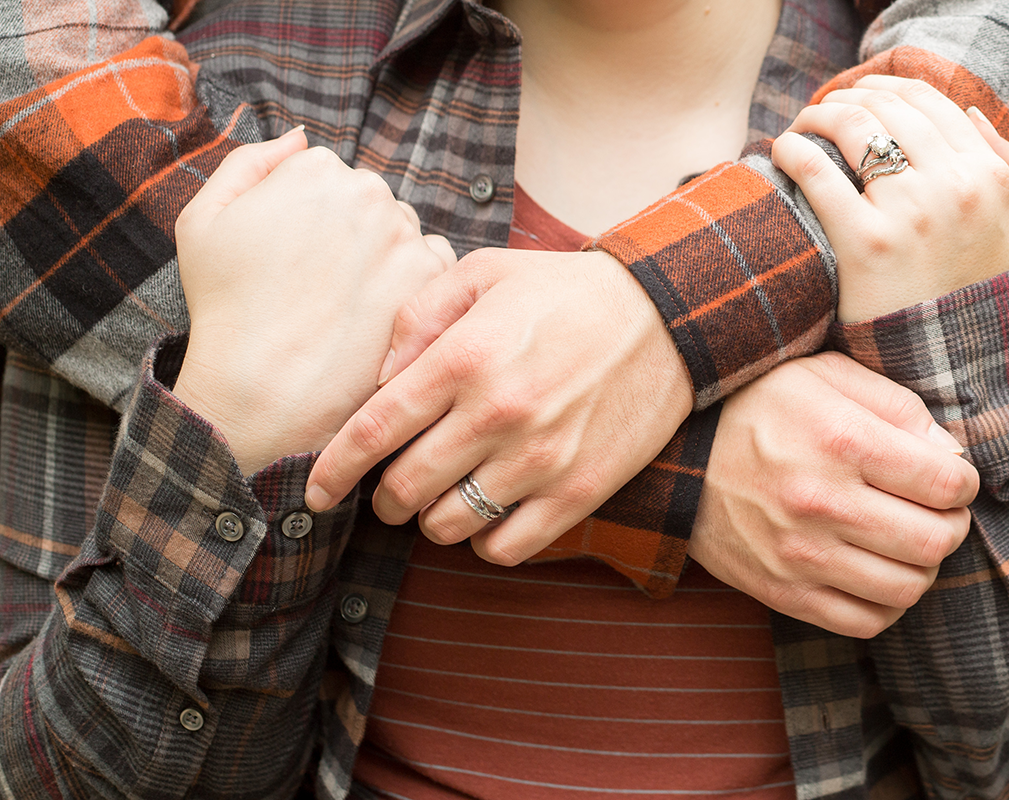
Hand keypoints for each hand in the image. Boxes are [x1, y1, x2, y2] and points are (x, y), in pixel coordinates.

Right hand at [173, 130, 453, 472]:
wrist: (265, 389)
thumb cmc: (227, 307)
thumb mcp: (204, 220)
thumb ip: (250, 162)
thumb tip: (299, 136)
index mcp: (315, 169)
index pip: (324, 175)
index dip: (305, 219)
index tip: (292, 259)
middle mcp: (368, 192)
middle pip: (368, 201)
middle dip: (350, 234)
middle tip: (319, 287)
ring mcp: (405, 234)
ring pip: (402, 231)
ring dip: (384, 257)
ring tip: (346, 305)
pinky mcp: (431, 278)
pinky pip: (434, 264)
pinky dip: (414, 284)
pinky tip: (378, 313)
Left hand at [305, 247, 692, 564]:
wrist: (666, 318)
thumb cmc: (565, 294)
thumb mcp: (485, 275)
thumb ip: (418, 318)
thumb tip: (378, 380)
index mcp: (465, 359)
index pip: (375, 431)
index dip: (333, 470)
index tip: (317, 491)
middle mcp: (498, 415)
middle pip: (404, 488)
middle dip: (384, 496)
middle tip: (392, 486)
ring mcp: (541, 461)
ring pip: (448, 526)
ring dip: (432, 518)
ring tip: (445, 495)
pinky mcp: (579, 492)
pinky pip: (505, 548)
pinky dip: (483, 541)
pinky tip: (488, 512)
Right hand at [690, 352, 976, 637]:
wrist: (674, 454)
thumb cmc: (758, 404)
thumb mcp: (823, 374)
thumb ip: (896, 405)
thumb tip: (953, 454)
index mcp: (841, 439)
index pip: (947, 482)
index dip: (963, 480)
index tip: (949, 475)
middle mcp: (822, 502)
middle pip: (935, 540)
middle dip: (951, 525)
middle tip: (936, 510)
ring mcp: (800, 554)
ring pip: (907, 587)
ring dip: (922, 566)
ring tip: (906, 541)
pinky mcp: (781, 591)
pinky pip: (864, 621)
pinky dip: (886, 604)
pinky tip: (876, 572)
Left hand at [772, 75, 1008, 321]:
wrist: (958, 367)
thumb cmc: (979, 298)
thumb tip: (970, 113)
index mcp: (987, 176)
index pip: (929, 101)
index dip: (886, 87)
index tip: (860, 95)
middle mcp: (952, 186)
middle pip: (886, 107)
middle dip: (848, 97)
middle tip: (824, 110)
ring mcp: (908, 214)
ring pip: (853, 127)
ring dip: (819, 114)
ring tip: (804, 126)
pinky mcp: (863, 244)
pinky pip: (817, 173)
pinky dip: (793, 149)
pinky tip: (783, 151)